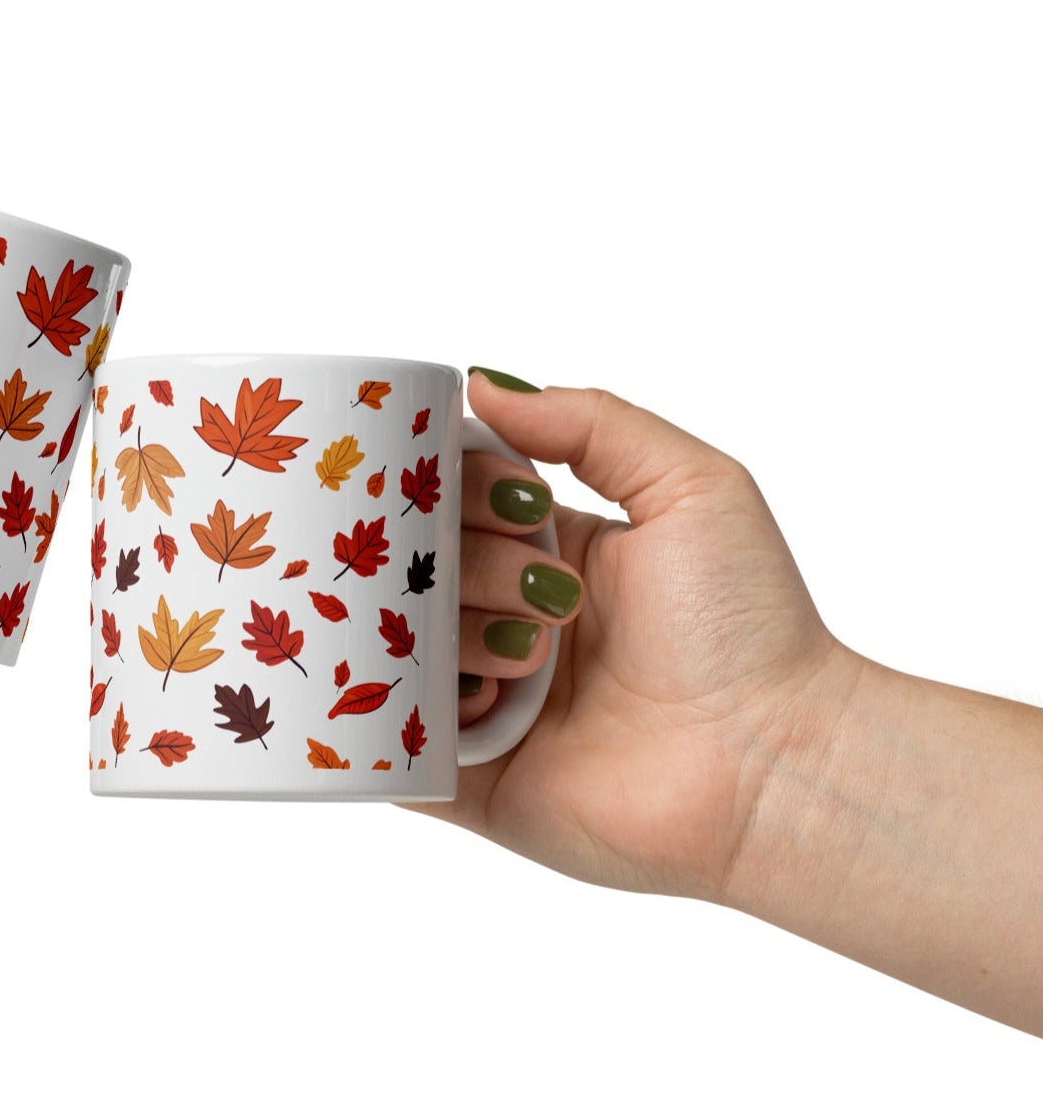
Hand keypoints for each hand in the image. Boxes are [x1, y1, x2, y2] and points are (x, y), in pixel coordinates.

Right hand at [441, 371, 849, 900]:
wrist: (775, 766)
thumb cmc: (748, 629)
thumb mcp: (692, 487)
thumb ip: (591, 422)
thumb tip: (481, 384)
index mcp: (551, 554)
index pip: (456, 499)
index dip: (461, 488)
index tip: (514, 504)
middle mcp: (507, 623)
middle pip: (424, 567)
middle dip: (469, 565)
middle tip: (551, 595)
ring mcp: (486, 703)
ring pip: (400, 645)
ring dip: (453, 637)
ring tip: (531, 662)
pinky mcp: (470, 780)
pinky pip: (390, 742)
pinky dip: (407, 711)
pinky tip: (476, 703)